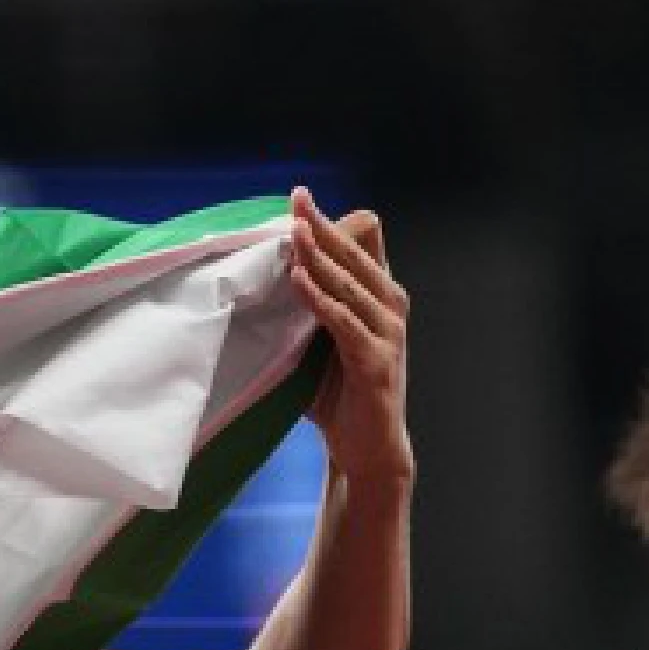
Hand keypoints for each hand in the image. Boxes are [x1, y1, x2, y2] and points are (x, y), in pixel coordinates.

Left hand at [287, 188, 411, 484]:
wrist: (368, 448)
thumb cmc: (338, 394)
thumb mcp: (317, 342)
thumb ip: (303, 310)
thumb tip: (258, 281)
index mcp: (378, 296)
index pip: (365, 241)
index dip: (335, 220)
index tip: (299, 201)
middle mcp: (390, 306)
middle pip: (358, 250)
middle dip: (323, 225)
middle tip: (295, 201)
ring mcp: (388, 333)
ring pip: (351, 281)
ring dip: (320, 256)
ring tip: (293, 234)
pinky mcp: (376, 361)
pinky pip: (343, 320)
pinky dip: (319, 298)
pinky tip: (298, 281)